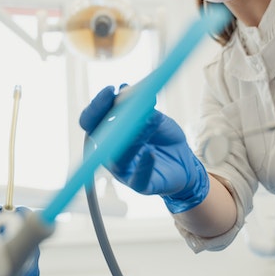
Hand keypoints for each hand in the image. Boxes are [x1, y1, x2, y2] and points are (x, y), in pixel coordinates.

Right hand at [79, 85, 208, 212]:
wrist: (184, 162)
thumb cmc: (163, 138)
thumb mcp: (153, 116)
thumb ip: (140, 107)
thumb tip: (125, 90)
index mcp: (107, 135)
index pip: (91, 121)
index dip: (97, 106)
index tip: (110, 89)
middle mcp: (109, 154)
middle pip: (98, 139)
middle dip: (109, 119)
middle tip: (126, 102)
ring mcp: (123, 171)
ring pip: (119, 157)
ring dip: (134, 137)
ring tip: (151, 120)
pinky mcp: (140, 186)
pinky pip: (138, 178)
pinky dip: (143, 166)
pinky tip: (150, 153)